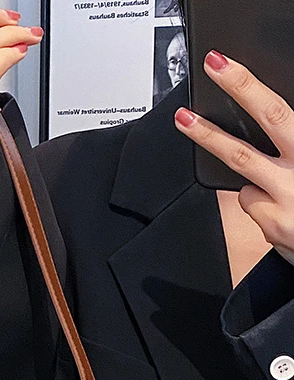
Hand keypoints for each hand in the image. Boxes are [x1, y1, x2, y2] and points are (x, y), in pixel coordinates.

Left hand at [173, 51, 293, 265]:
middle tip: (214, 67)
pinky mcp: (273, 223)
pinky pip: (251, 200)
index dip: (249, 85)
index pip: (279, 110)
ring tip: (185, 120)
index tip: (226, 66)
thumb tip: (277, 127)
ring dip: (209, 138)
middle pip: (268, 119)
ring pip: (242, 162)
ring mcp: (286, 195)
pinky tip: (276, 206)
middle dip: (239, 88)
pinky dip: (258, 199)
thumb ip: (292, 145)